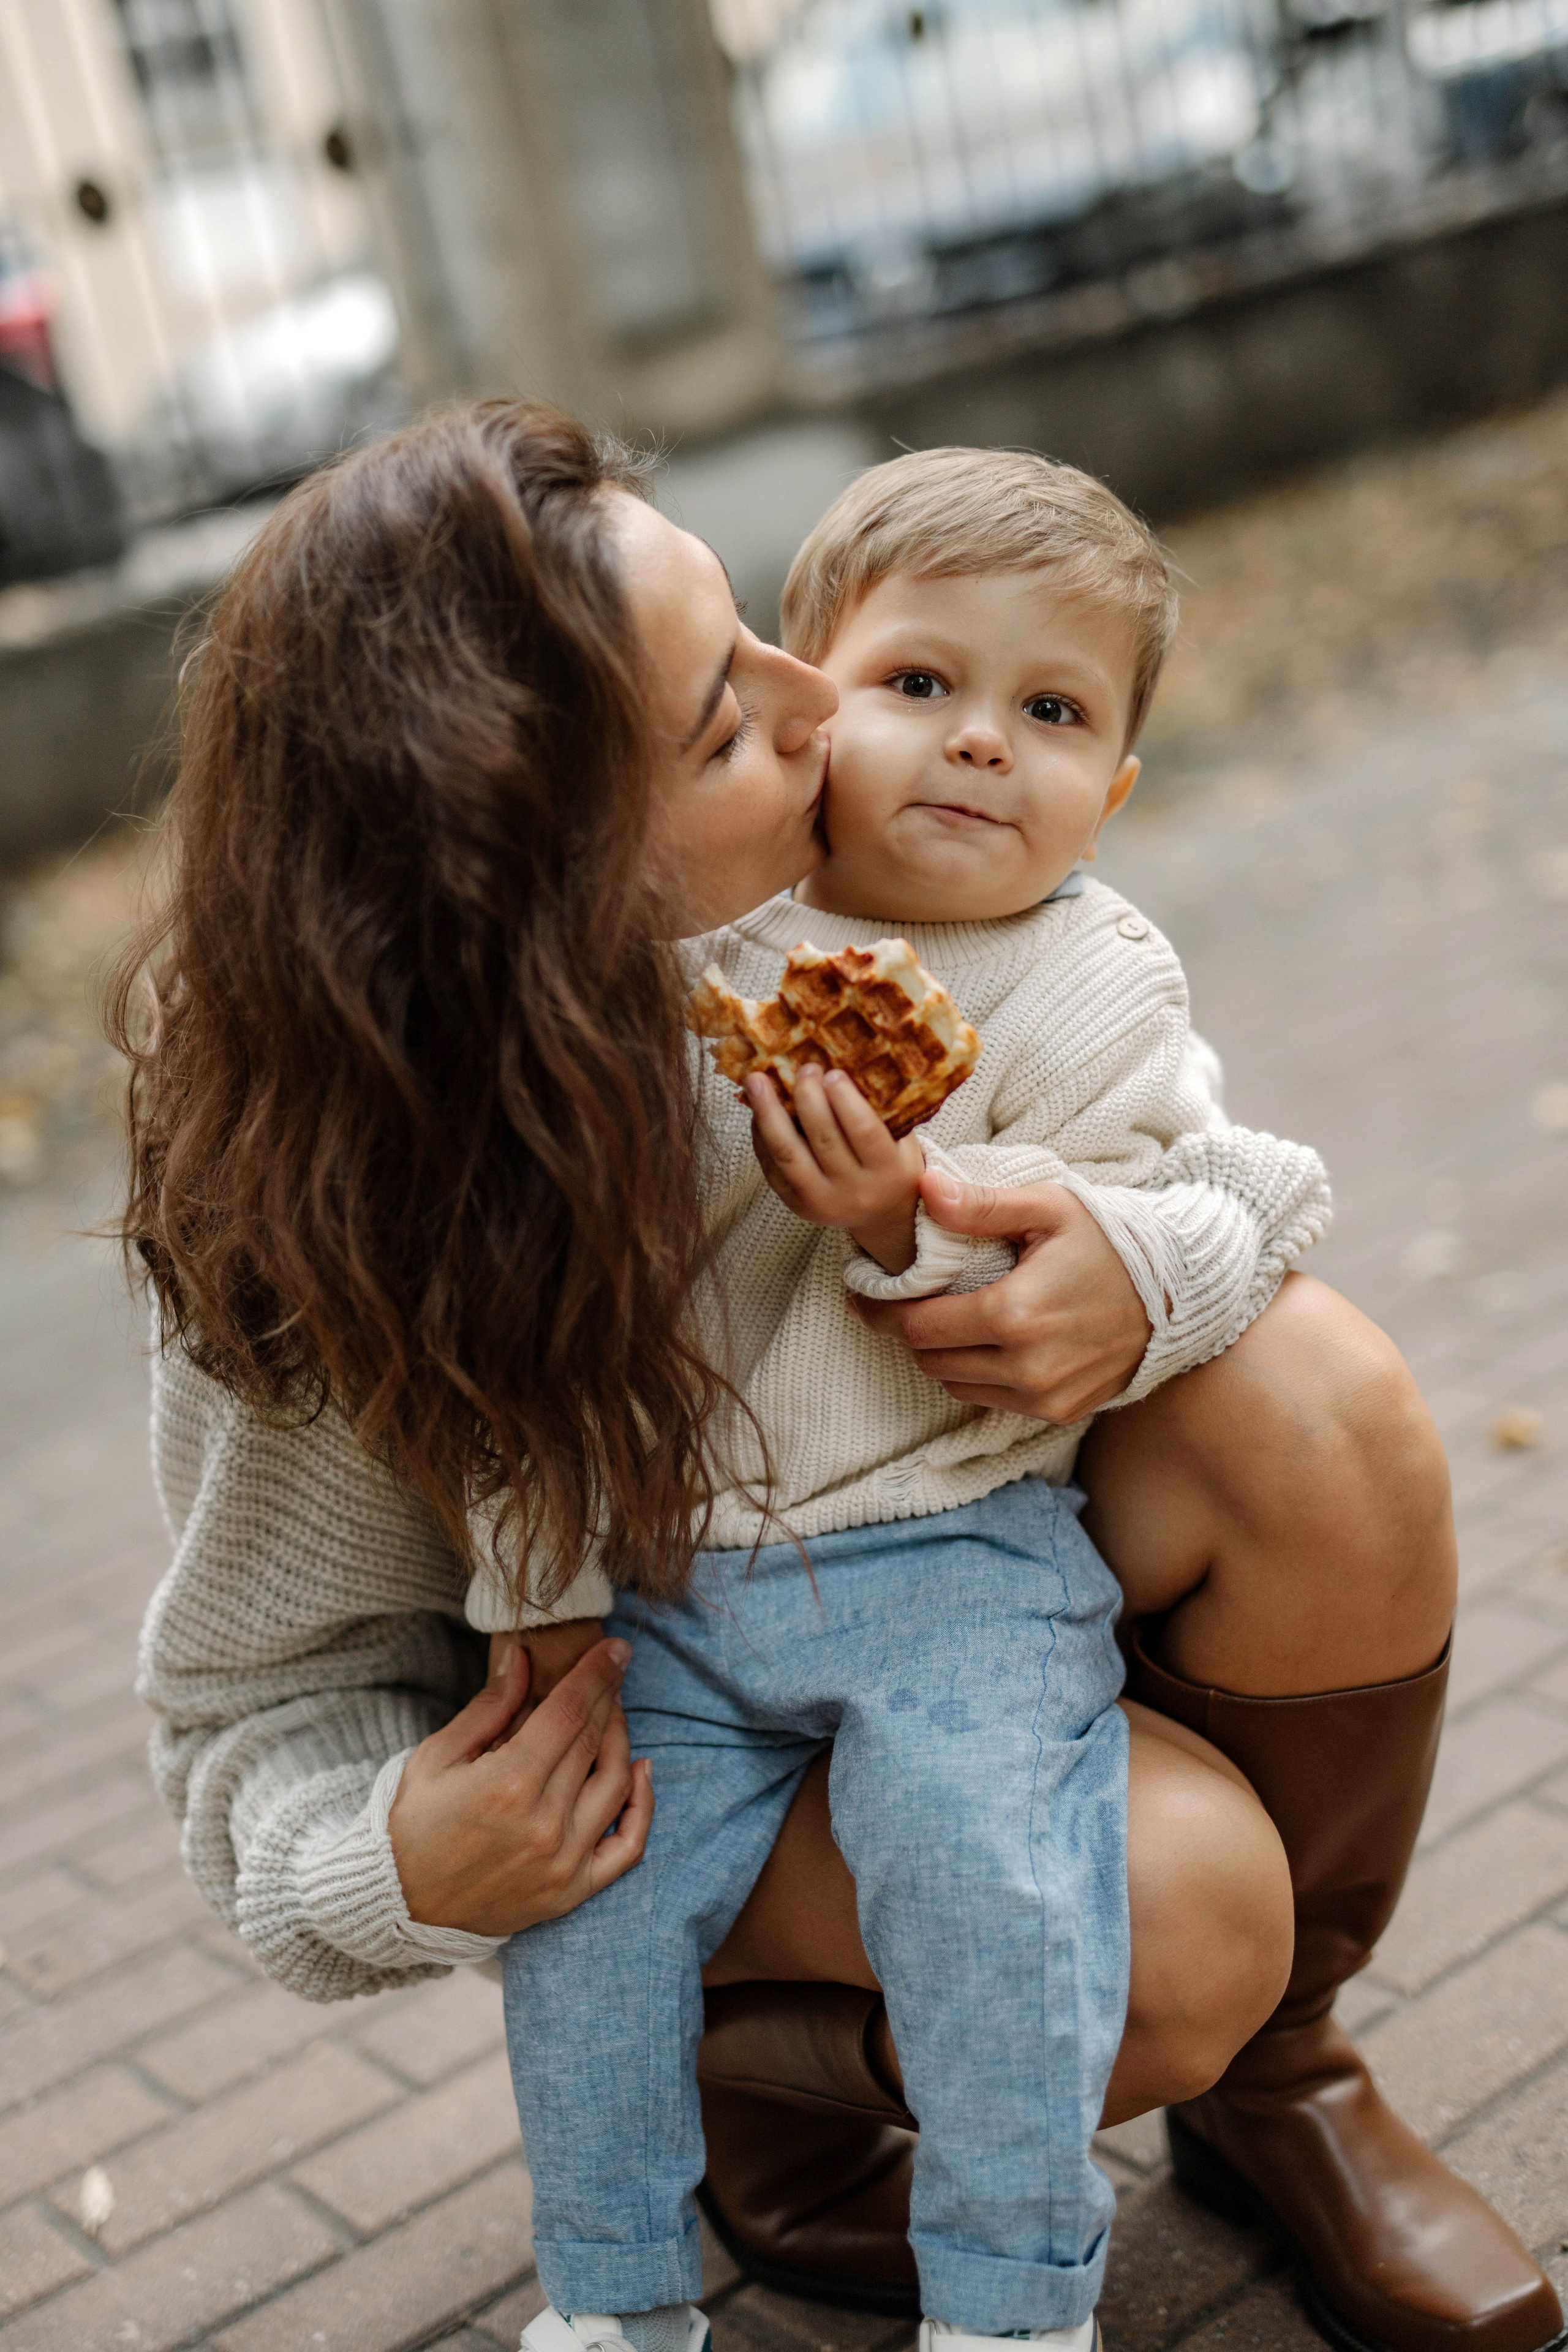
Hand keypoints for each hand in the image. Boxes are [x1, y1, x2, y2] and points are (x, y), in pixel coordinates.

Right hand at [388, 1638, 653, 1935]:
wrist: (399, 1904)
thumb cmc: (412, 1823)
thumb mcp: (437, 1756)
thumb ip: (489, 1706)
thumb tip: (523, 1657)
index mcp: (508, 1783)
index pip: (570, 1712)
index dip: (596, 1673)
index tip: (616, 1648)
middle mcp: (543, 1823)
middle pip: (594, 1741)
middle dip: (609, 1696)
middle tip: (613, 1670)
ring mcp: (562, 1861)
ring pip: (616, 1784)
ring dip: (622, 1739)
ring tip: (612, 1713)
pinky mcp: (571, 1891)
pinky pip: (628, 1847)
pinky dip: (644, 1807)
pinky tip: (641, 1772)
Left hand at [746, 1064, 924, 1273]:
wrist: (881, 1214)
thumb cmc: (890, 1163)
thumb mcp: (900, 1140)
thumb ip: (879, 1110)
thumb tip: (841, 1058)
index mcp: (887, 1172)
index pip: (864, 1132)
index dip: (845, 1099)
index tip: (833, 1072)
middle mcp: (854, 1191)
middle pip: (823, 1138)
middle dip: (808, 1097)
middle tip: (803, 1068)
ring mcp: (820, 1201)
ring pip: (787, 1153)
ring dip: (768, 1112)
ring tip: (756, 1080)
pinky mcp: (795, 1204)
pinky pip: (771, 1165)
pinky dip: (761, 1133)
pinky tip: (757, 1109)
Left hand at [851, 1172, 1151, 1420]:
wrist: (1178, 1293)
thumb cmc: (1111, 1242)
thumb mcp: (1049, 1208)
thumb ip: (981, 1205)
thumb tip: (923, 1191)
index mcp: (1015, 1314)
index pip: (919, 1327)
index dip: (881, 1313)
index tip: (860, 1298)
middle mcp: (1026, 1367)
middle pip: (931, 1360)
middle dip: (911, 1331)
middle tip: (903, 1303)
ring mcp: (1044, 1396)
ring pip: (956, 1385)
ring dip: (942, 1356)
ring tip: (947, 1319)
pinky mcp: (1059, 1412)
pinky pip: (991, 1401)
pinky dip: (977, 1376)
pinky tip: (987, 1342)